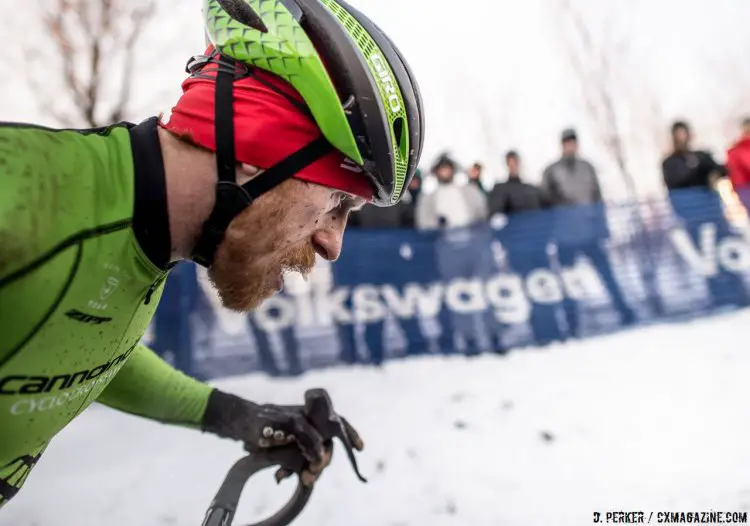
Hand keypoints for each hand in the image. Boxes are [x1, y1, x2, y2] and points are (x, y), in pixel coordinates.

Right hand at [202, 390, 363, 485]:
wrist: (237, 418)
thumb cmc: (263, 430)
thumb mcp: (284, 440)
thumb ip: (299, 451)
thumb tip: (311, 473)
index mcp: (308, 415)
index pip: (336, 419)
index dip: (349, 433)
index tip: (361, 448)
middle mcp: (304, 412)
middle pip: (327, 435)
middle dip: (325, 458)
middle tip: (314, 474)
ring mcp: (293, 415)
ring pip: (317, 437)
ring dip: (317, 458)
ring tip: (310, 474)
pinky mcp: (282, 421)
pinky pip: (303, 434)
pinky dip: (310, 447)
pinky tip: (310, 461)